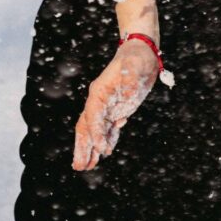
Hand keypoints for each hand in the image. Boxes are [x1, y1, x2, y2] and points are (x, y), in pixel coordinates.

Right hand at [73, 39, 158, 170]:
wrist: (140, 53)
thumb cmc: (136, 59)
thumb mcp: (134, 66)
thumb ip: (128, 77)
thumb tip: (126, 90)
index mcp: (99, 92)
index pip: (92, 117)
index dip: (96, 134)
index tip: (103, 150)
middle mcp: (99, 100)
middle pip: (86, 127)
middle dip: (82, 147)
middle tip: (79, 167)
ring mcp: (106, 105)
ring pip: (93, 130)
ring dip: (90, 148)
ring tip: (87, 166)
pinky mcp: (116, 109)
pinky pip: (106, 128)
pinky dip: (104, 141)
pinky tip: (103, 153)